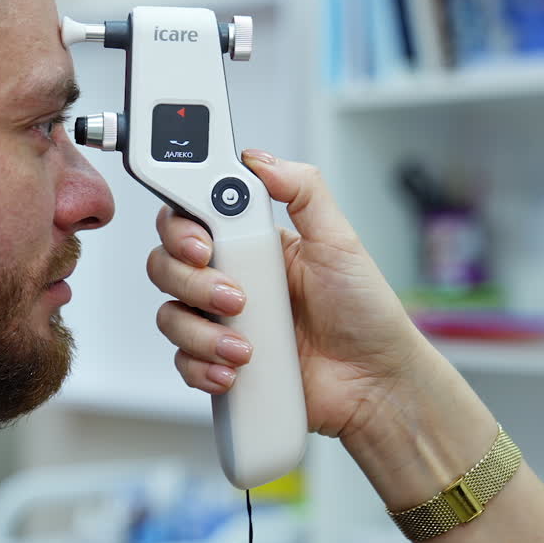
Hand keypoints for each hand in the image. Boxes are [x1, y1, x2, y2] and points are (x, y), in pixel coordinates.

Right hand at [147, 150, 438, 439]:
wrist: (376, 383)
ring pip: (170, 315)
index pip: (191, 220)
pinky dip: (202, 367)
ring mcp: (221, 323)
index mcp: (251, 243)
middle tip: (234, 297)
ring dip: (200, 333)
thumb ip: (303, 191)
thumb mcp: (341, 240)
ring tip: (244, 348)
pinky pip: (183, 362)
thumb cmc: (365, 313)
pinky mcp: (220, 364)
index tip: (202, 245)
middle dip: (192, 282)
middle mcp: (229, 278)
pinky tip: (233, 372)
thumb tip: (259, 159)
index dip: (181, 229)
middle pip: (167, 266)